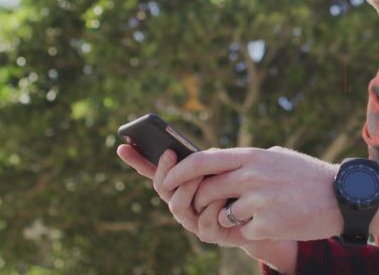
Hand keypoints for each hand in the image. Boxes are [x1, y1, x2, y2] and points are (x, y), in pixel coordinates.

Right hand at [116, 145, 250, 247]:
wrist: (257, 216)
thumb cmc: (236, 187)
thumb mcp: (220, 167)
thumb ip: (205, 161)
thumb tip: (198, 150)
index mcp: (180, 183)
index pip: (153, 171)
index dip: (136, 160)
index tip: (122, 146)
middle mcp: (180, 201)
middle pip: (162, 187)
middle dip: (164, 170)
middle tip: (170, 154)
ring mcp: (191, 219)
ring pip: (176, 205)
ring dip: (188, 187)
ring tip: (201, 175)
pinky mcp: (208, 233)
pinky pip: (203, 221)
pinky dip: (212, 206)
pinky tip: (223, 197)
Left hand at [162, 146, 340, 241]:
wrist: (342, 196)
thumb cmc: (307, 177)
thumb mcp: (274, 158)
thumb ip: (245, 161)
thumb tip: (213, 163)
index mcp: (251, 155)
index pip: (202, 159)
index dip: (180, 170)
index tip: (168, 177)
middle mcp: (251, 174)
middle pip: (205, 190)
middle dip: (200, 202)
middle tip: (205, 208)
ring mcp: (258, 200)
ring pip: (222, 213)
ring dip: (229, 218)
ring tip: (252, 214)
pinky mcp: (267, 223)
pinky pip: (243, 232)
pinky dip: (252, 231)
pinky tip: (274, 222)